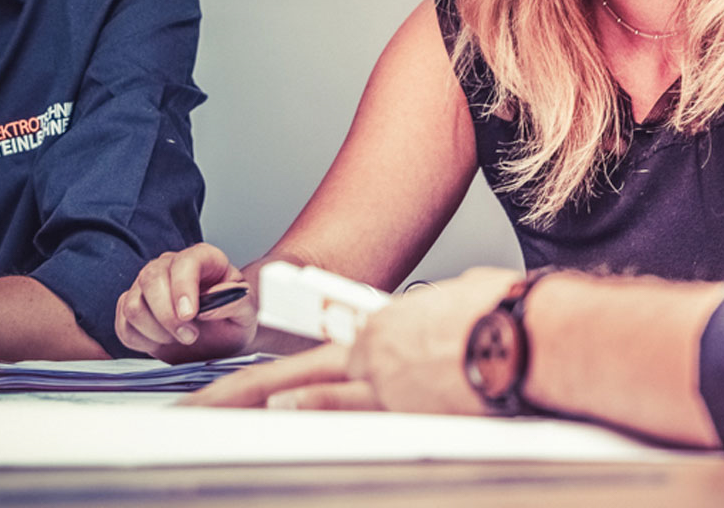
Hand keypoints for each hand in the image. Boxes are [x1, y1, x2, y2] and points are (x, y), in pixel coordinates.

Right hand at [115, 243, 254, 361]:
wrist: (220, 340)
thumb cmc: (232, 321)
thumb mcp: (246, 314)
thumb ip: (234, 304)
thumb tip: (209, 305)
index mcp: (203, 258)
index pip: (185, 261)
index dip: (184, 287)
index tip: (190, 315)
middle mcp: (169, 265)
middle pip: (151, 279)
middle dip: (167, 315)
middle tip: (190, 336)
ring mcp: (146, 286)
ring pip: (133, 304)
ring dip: (156, 331)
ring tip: (179, 338)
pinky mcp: (131, 308)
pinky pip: (123, 325)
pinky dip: (142, 340)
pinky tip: (163, 341)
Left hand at [182, 266, 518, 414]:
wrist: (530, 333)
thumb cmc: (507, 315)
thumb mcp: (457, 306)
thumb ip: (432, 321)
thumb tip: (445, 317)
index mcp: (384, 329)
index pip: (314, 353)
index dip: (271, 374)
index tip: (244, 390)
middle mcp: (373, 353)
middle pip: (287, 376)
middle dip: (233, 394)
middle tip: (192, 408)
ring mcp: (385, 382)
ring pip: (308, 395)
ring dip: (257, 406)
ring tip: (209, 416)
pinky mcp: (407, 405)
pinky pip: (351, 411)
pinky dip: (313, 410)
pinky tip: (279, 414)